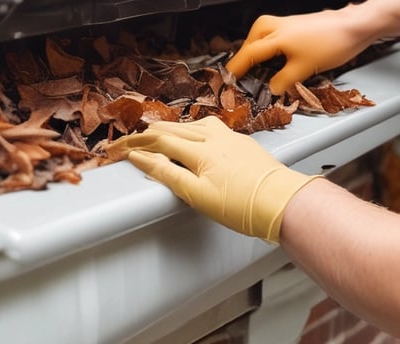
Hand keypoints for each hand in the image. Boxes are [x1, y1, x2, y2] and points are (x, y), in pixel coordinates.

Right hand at [106, 116, 320, 241]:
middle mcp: (214, 137)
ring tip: (159, 134)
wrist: (283, 202)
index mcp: (200, 150)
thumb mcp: (197, 195)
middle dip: (148, 133)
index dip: (134, 143)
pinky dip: (193, 130)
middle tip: (131, 139)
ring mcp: (231, 137)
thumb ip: (167, 173)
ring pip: (192, 125)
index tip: (116, 148)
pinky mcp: (243, 143)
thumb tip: (142, 158)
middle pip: (173, 129)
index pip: (158, 141)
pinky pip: (211, 129)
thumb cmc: (243, 205)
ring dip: (172, 129)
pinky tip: (197, 138)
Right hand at [226, 5, 376, 94]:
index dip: (236, 69)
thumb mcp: (305, 69)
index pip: (248, 54)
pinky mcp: (293, 24)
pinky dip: (264, 45)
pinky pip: (269, 34)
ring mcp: (284, 23)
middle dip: (243, 58)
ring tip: (252, 67)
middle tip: (238, 75)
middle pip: (250, 42)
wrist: (353, 26)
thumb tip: (271, 89)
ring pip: (258, 36)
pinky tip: (270, 56)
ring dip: (253, 51)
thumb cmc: (330, 45)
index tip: (228, 80)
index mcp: (275, 37)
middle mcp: (275, 26)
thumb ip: (284, 80)